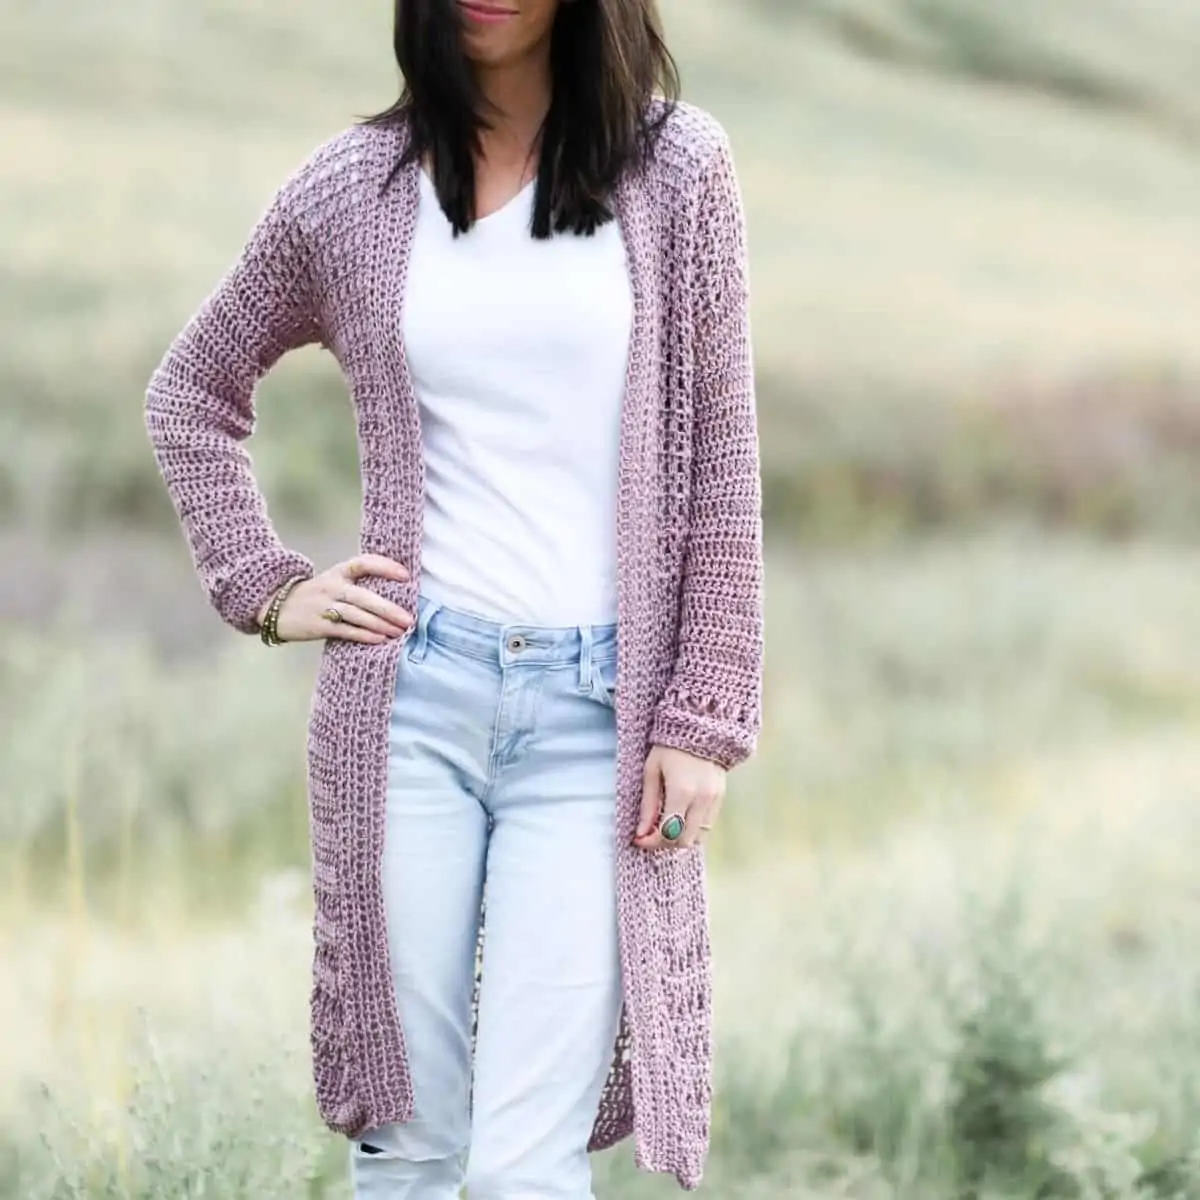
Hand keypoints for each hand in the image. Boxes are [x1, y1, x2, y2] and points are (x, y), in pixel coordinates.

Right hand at [257, 555, 413, 644]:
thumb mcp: (332, 582)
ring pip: (357, 615)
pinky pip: (346, 630)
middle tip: (408, 618)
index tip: (405, 576)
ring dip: (381, 625)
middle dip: (389, 609)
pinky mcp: (319, 625)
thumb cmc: (313, 596)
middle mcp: (332, 587)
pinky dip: (364, 635)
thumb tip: (393, 598)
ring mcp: (324, 606)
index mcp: (338, 572)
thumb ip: (356, 586)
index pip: (363, 563)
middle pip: (364, 597)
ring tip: (399, 631)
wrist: (274, 607)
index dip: (385, 566)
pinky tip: (380, 639)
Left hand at [632, 745, 725, 850]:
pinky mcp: (721, 798)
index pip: (668, 832)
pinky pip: (707, 825)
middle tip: (650, 834)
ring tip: (665, 826)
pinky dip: (692, 828)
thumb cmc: (670, 746)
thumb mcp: (652, 771)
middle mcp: (701, 800)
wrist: (701, 727)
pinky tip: (680, 818)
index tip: (638, 839)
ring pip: (699, 837)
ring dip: (680, 837)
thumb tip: (641, 833)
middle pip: (685, 840)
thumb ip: (648, 805)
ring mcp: (714, 800)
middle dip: (665, 843)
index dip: (651, 842)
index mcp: (682, 792)